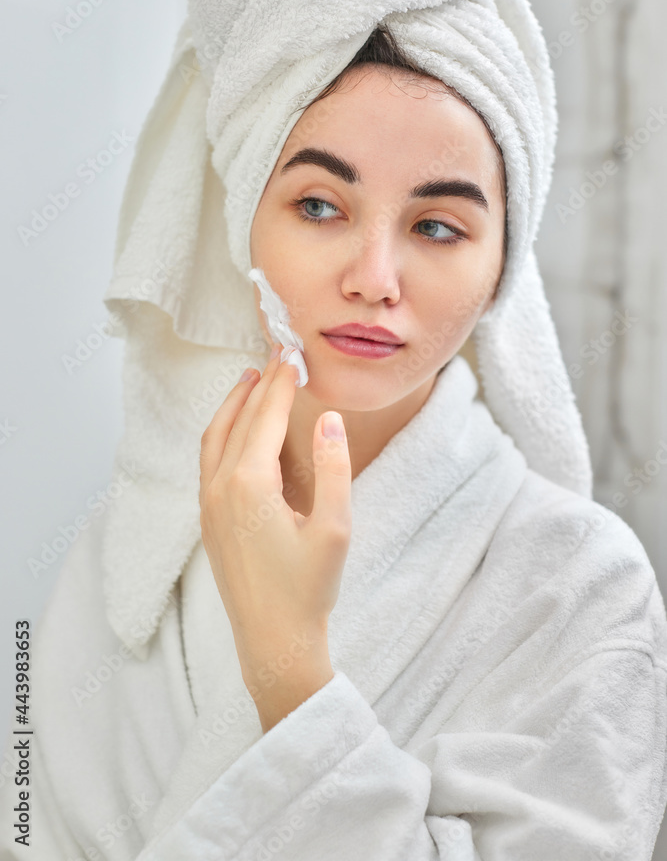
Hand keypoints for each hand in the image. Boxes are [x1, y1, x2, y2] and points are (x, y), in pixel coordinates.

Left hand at [199, 346, 351, 707]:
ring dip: (233, 405)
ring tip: (251, 380)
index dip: (282, 383)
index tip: (293, 354)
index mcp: (250, 484)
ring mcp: (208, 504)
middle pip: (238, 420)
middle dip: (258, 385)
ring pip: (215, 438)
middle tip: (277, 356)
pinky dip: (222, 432)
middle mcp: (220, 487)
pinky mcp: (208, 520)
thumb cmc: (308, 589)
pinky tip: (237, 430)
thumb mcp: (335, 526)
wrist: (273, 641)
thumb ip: (333, 466)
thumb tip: (326, 418)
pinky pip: (209, 460)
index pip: (266, 416)